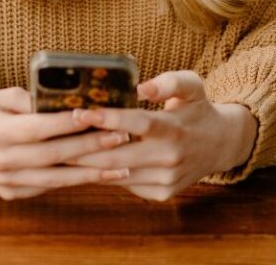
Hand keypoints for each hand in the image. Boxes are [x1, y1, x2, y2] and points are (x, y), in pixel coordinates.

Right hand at [0, 87, 130, 198]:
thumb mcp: (0, 97)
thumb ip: (31, 100)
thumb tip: (68, 99)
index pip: (41, 127)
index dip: (70, 122)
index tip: (97, 114)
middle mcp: (3, 161)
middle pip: (55, 155)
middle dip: (91, 146)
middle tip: (122, 135)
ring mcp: (7, 182)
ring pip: (56, 178)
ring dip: (92, 172)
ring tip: (122, 163)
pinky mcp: (12, 194)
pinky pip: (48, 187)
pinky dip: (74, 181)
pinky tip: (98, 174)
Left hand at [68, 70, 257, 201]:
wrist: (219, 145)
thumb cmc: (197, 108)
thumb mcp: (191, 85)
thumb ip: (168, 81)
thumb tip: (140, 86)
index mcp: (174, 128)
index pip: (137, 123)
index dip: (108, 119)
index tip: (81, 112)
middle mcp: (169, 158)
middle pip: (118, 155)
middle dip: (84, 146)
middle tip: (56, 136)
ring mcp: (165, 180)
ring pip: (117, 174)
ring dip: (88, 163)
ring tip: (61, 150)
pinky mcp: (160, 193)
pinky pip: (125, 184)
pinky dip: (104, 173)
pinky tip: (84, 162)